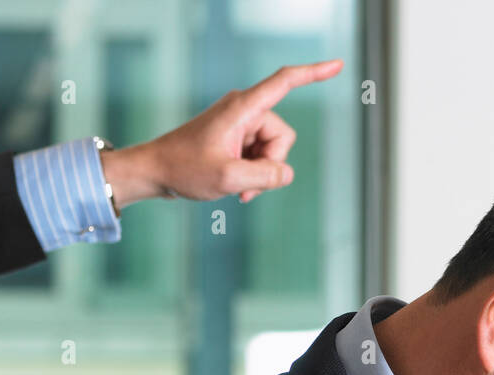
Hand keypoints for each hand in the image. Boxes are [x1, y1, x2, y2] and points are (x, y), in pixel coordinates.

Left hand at [100, 59, 343, 206]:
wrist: (155, 172)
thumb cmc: (184, 169)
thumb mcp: (228, 178)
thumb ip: (264, 176)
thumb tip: (286, 174)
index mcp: (243, 108)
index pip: (285, 82)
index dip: (313, 73)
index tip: (338, 65)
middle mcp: (244, 111)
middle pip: (282, 136)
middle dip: (271, 165)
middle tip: (245, 186)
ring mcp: (240, 125)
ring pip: (272, 151)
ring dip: (260, 174)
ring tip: (237, 189)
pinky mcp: (235, 139)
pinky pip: (259, 157)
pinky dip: (252, 175)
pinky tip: (236, 187)